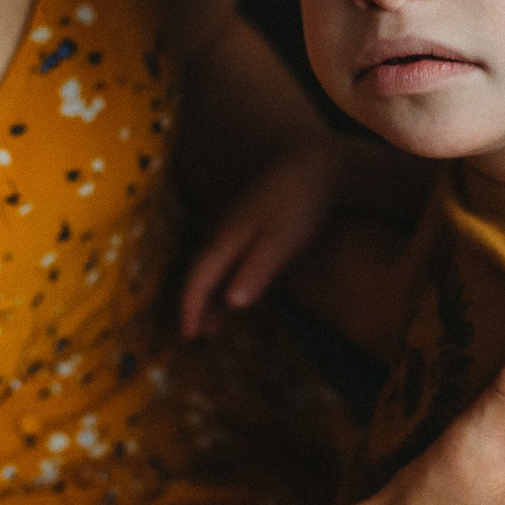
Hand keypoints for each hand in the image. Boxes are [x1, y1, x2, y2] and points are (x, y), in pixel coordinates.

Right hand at [180, 138, 348, 337]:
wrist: (317, 168)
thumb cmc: (301, 207)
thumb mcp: (282, 243)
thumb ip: (257, 272)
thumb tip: (233, 302)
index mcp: (226, 237)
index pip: (198, 278)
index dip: (190, 307)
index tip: (188, 335)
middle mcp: (223, 231)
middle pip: (200, 273)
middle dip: (195, 305)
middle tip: (194, 335)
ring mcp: (236, 227)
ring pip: (213, 267)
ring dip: (210, 297)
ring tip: (212, 327)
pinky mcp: (251, 225)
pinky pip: (228, 260)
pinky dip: (225, 282)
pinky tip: (234, 295)